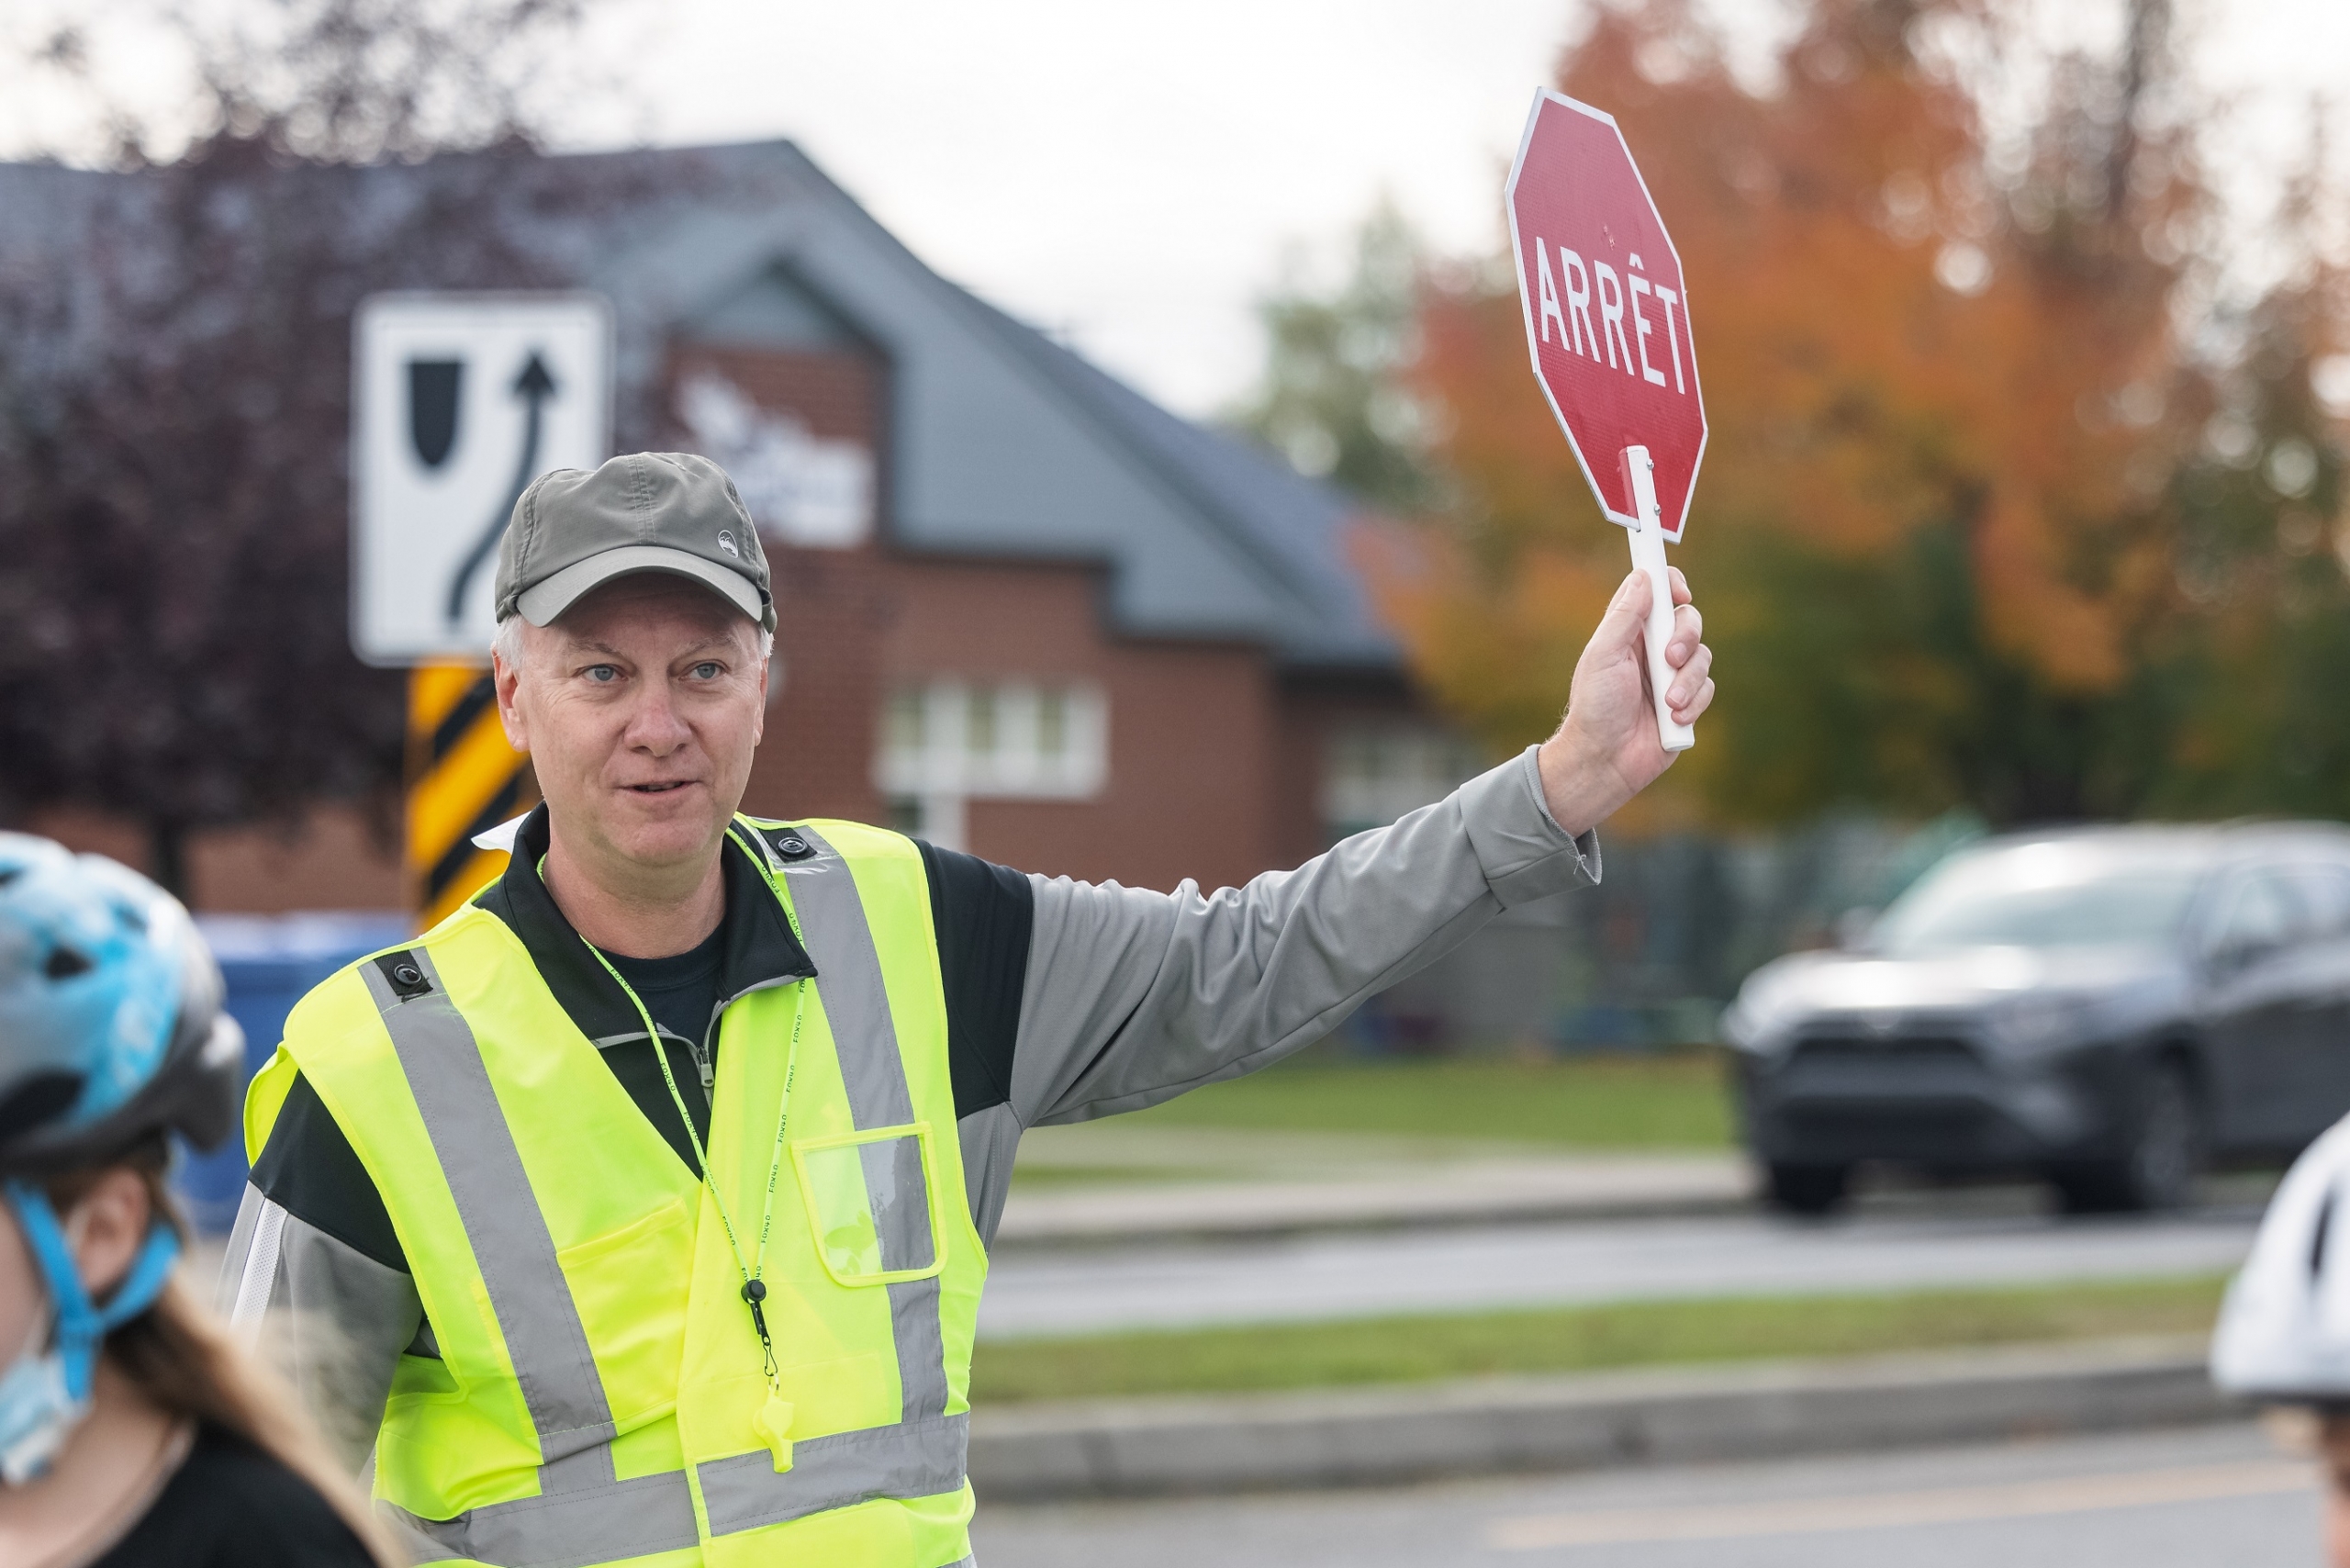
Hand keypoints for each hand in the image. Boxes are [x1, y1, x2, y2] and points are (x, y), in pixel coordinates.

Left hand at [1536, 567, 1714, 835]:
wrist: (1604, 759)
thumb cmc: (1595, 707)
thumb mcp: (1604, 655)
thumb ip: (1625, 615)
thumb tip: (1644, 575)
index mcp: (1629, 631)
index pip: (1657, 593)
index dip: (1672, 584)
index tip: (1680, 593)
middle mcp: (1652, 648)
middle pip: (1689, 620)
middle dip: (1686, 637)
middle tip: (1670, 658)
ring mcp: (1671, 675)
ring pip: (1703, 656)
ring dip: (1687, 680)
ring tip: (1668, 703)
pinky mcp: (1687, 702)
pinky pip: (1707, 688)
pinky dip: (1693, 703)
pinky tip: (1673, 719)